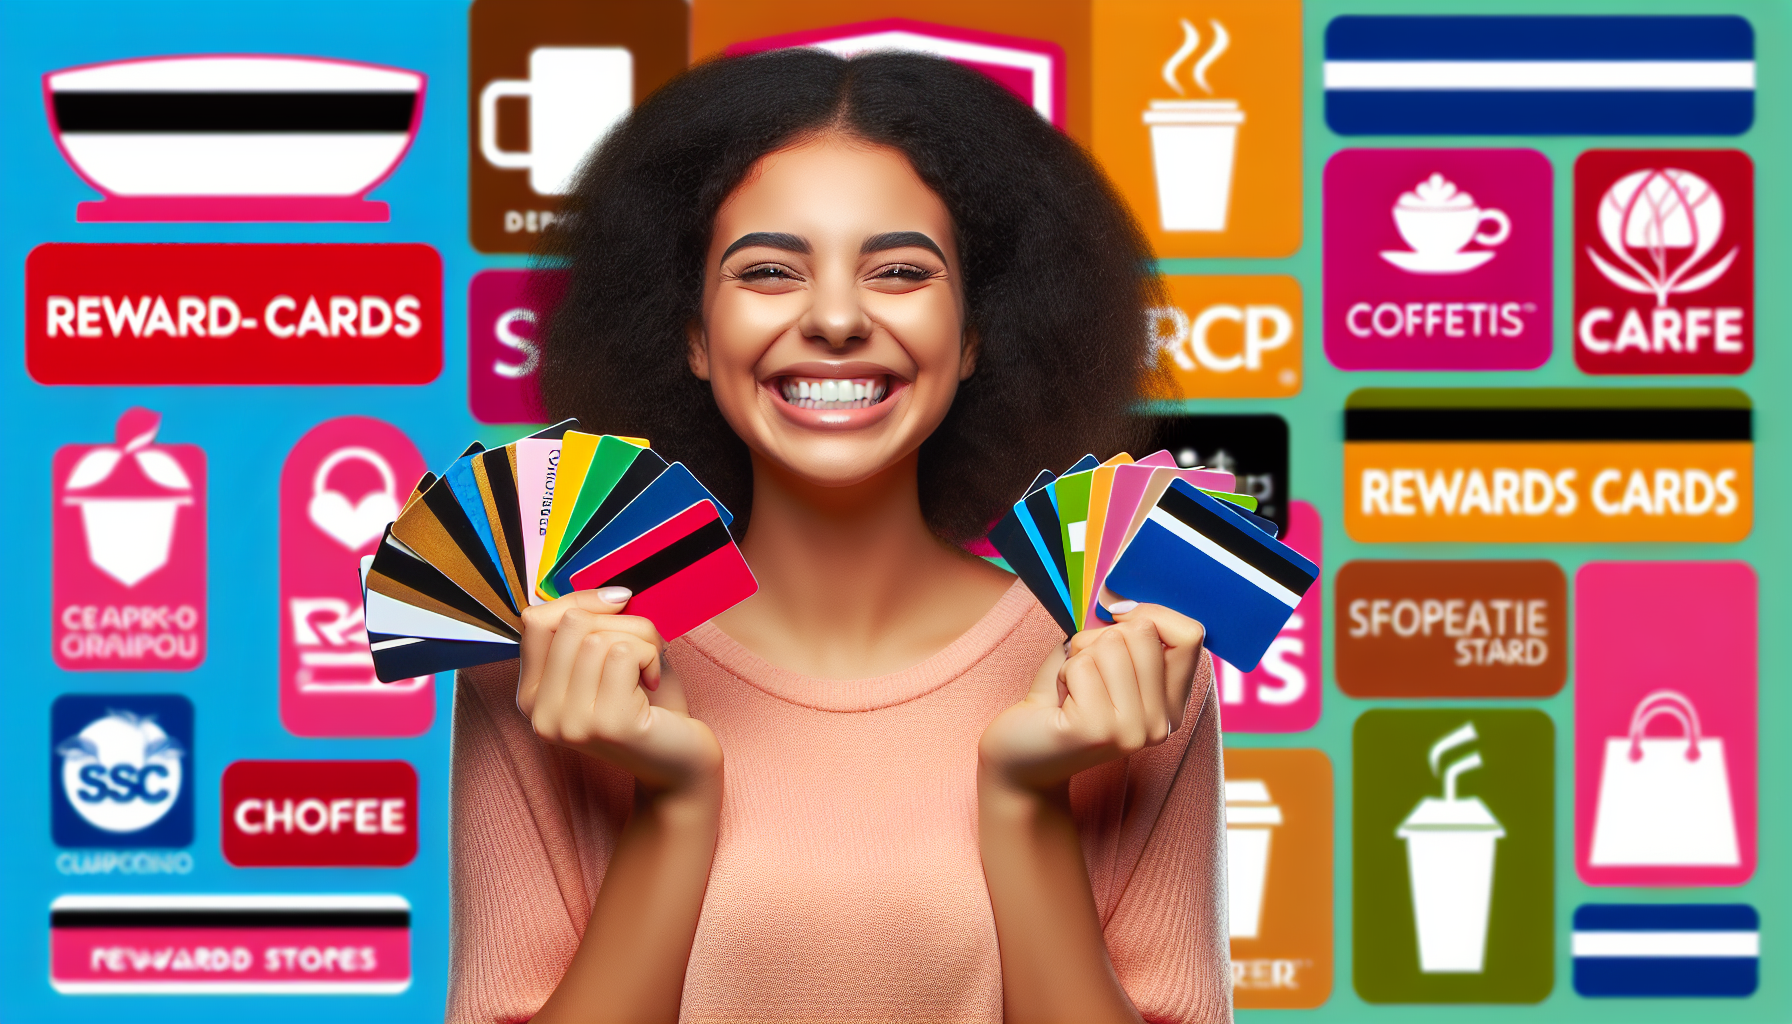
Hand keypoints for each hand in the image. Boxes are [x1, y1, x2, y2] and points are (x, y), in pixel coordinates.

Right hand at [517, 588, 721, 793]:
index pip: (535, 621)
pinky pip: (623, 652)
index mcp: (531, 696)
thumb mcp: (608, 661)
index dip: (581, 601)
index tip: (618, 607)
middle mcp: (540, 714)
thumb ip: (589, 628)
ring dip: (640, 641)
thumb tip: (605, 592)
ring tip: (647, 671)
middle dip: (618, 622)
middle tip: (641, 651)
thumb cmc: (650, 707)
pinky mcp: (606, 724)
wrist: (681, 763)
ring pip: (599, 636)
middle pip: (570, 623)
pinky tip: (652, 684)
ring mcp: (570, 723)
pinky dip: (650, 655)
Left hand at [979, 601, 1203, 793]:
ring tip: (1071, 690)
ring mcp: (1134, 731)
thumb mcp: (1100, 658)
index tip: (1116, 621)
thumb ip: (1122, 631)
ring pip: (1111, 643)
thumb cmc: (1058, 701)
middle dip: (1100, 638)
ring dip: (1078, 657)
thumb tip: (1122, 601)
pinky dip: (1062, 672)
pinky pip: (1082, 664)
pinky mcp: (1099, 731)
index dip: (1151, 613)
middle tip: (1083, 673)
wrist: (1020, 758)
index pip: (1190, 635)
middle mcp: (1163, 723)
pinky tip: (1060, 705)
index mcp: (1171, 704)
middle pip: (1143, 632)